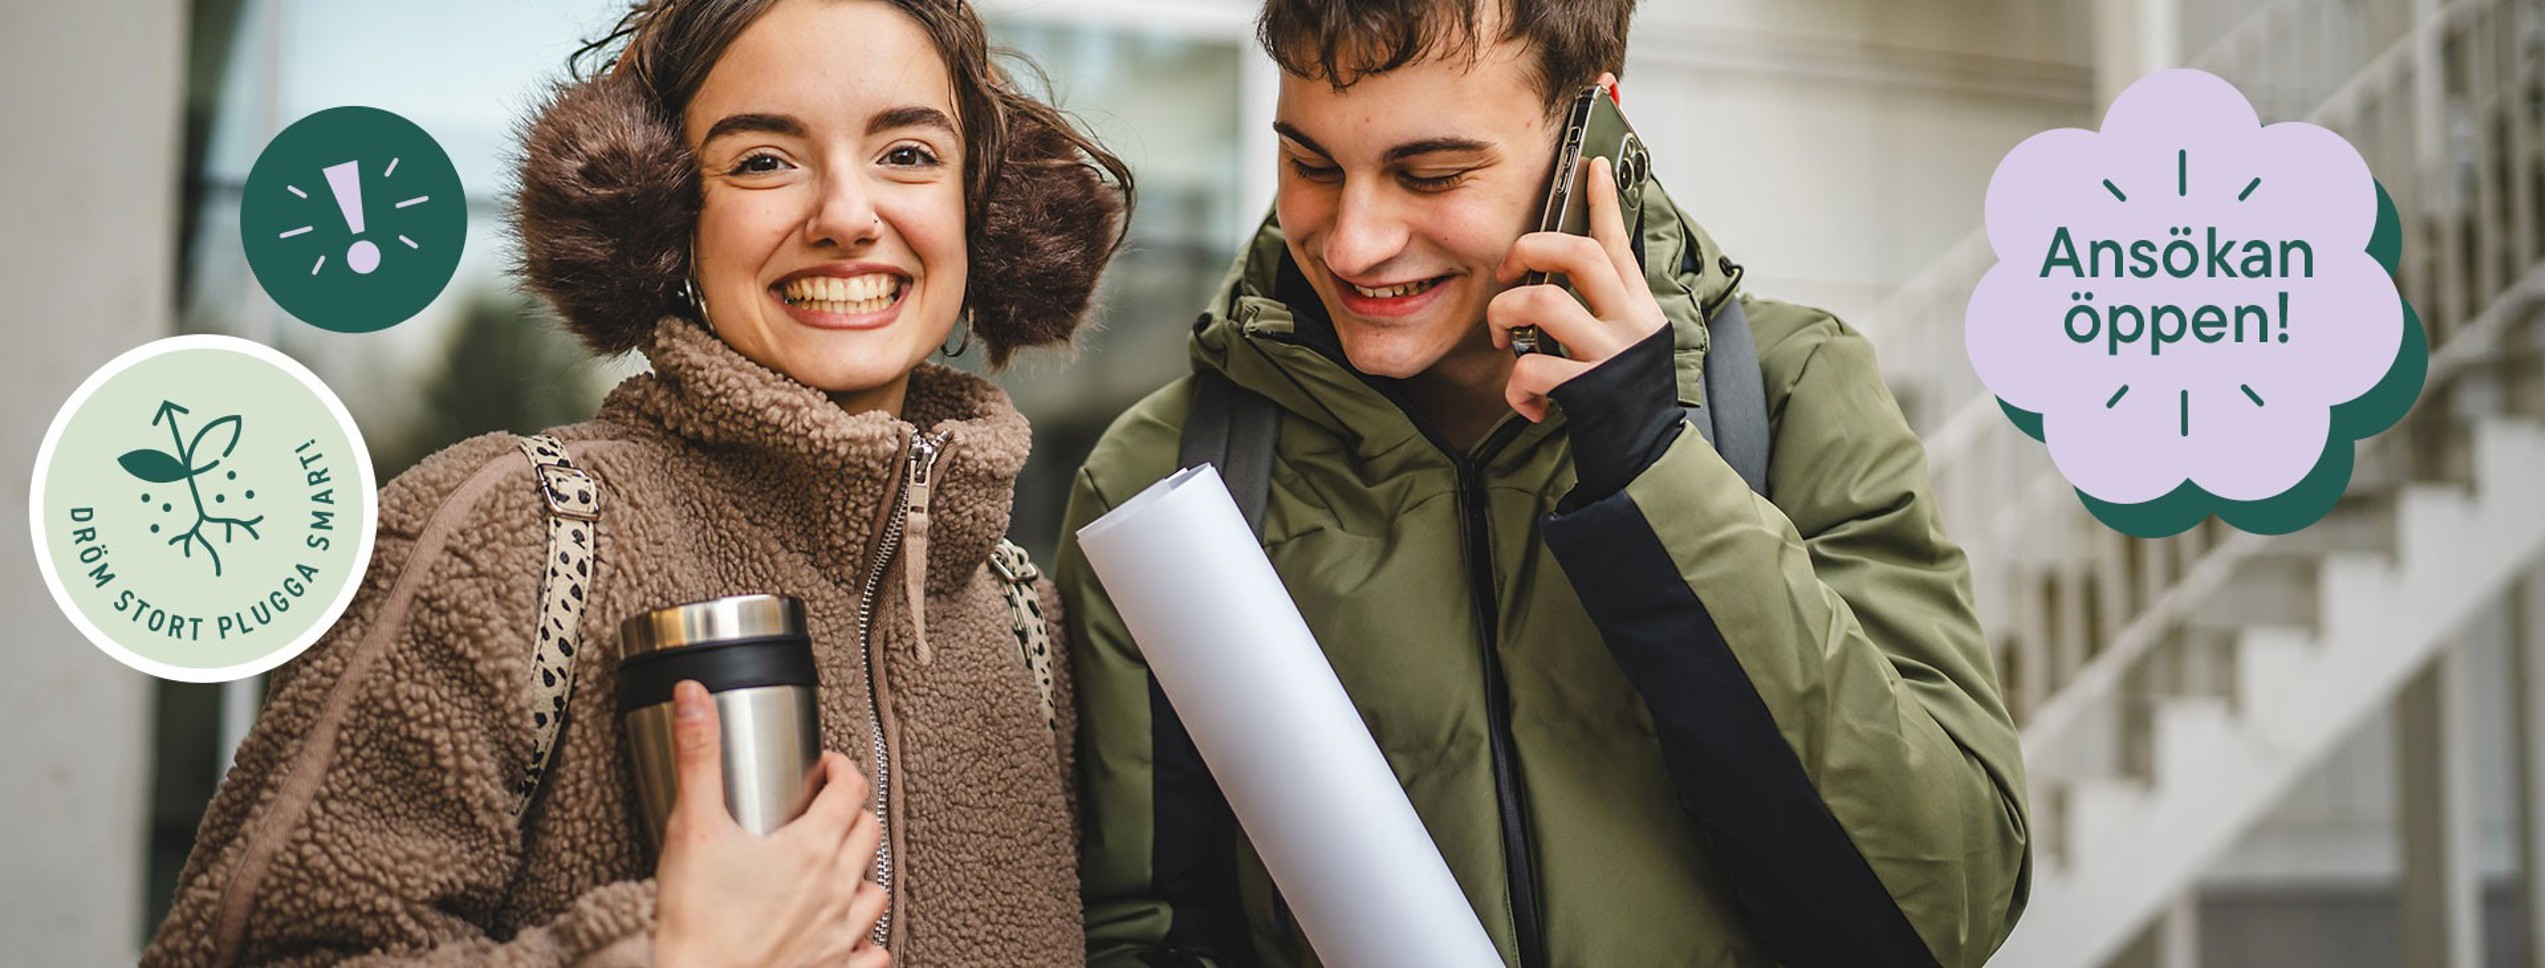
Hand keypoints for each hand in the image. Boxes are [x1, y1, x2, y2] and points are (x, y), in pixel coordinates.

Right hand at [652, 680, 890, 967]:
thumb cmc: (696, 926)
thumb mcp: (692, 829)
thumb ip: (697, 758)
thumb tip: (694, 699)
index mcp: (812, 849)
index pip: (851, 789)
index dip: (841, 769)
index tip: (826, 767)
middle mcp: (837, 890)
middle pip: (867, 834)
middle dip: (850, 814)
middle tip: (825, 810)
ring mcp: (841, 935)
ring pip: (876, 891)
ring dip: (860, 874)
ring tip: (836, 868)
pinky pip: (873, 954)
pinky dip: (867, 942)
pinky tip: (850, 937)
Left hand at [1487, 156, 1668, 421]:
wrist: (1649, 457)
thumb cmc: (1626, 397)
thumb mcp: (1627, 342)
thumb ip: (1604, 309)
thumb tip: (1562, 280)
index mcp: (1636, 306)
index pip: (1618, 242)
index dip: (1605, 201)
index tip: (1592, 166)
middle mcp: (1628, 322)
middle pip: (1579, 256)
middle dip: (1530, 251)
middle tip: (1507, 272)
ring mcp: (1610, 354)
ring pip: (1544, 303)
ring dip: (1505, 315)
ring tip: (1501, 337)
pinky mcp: (1590, 391)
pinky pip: (1532, 368)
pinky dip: (1516, 386)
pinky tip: (1528, 401)